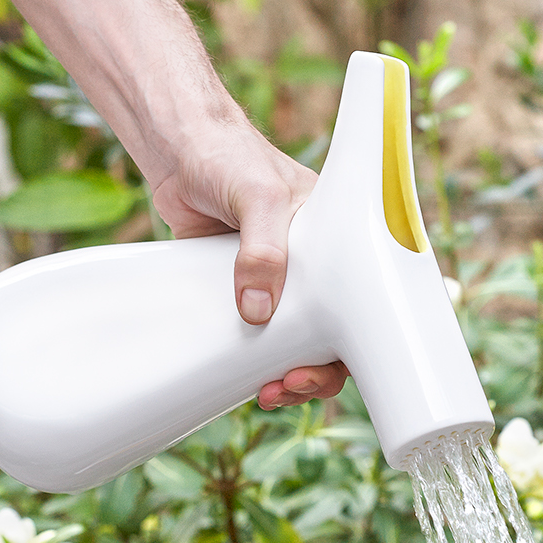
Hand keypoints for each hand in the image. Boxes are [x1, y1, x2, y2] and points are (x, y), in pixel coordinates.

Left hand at [150, 121, 349, 408]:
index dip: (358, 342)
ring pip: (293, 343)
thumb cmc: (229, 155)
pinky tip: (244, 380)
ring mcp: (276, 281)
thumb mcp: (258, 197)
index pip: (365, 301)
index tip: (334, 365)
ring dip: (285, 375)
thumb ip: (261, 250)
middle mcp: (314, 266)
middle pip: (332, 335)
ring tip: (267, 395)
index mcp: (338, 242)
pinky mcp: (239, 289)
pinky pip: (255, 336)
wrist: (177, 147)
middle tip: (290, 385)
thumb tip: (256, 312)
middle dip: (317, 372)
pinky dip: (252, 363)